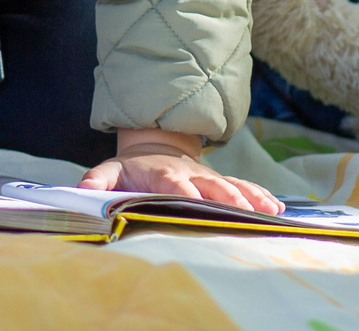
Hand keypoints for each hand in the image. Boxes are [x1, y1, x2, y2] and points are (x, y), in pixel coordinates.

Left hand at [81, 131, 281, 212]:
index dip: (182, 191)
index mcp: (161, 172)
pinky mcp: (221, 182)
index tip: (192, 201)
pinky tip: (276, 209)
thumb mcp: (109, 171)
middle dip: (226, 197)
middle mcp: (189, 173)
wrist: (155, 146)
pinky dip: (260, 196)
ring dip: (250, 197)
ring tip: (268, 211)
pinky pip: (244, 187)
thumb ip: (97, 180)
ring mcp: (207, 177)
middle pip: (210, 184)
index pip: (172, 182)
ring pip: (232, 185)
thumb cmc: (131, 167)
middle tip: (243, 211)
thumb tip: (82, 191)